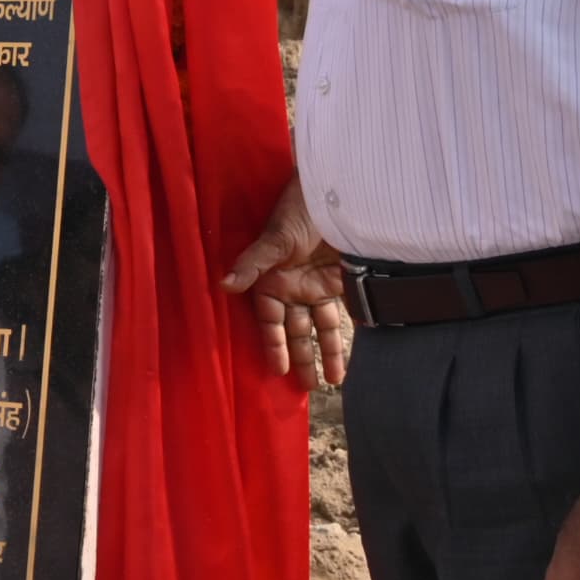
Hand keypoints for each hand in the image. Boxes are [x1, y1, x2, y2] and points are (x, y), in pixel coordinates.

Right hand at [219, 179, 351, 383]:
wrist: (337, 190)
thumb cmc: (299, 208)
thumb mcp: (275, 238)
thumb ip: (252, 264)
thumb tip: (224, 285)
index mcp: (271, 280)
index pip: (271, 321)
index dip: (274, 345)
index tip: (277, 371)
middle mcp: (292, 287)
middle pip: (297, 330)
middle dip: (301, 358)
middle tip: (307, 388)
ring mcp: (317, 285)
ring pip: (322, 326)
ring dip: (327, 352)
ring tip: (334, 381)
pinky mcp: (342, 280)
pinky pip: (345, 312)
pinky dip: (348, 332)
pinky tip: (354, 353)